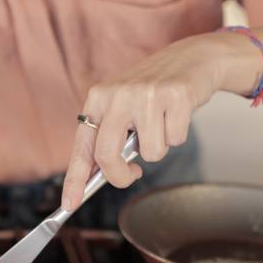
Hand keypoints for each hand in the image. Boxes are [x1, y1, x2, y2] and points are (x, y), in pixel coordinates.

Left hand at [62, 34, 246, 209]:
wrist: (192, 58)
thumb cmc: (152, 92)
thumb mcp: (121, 108)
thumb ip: (108, 138)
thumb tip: (97, 177)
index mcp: (97, 100)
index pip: (81, 148)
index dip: (74, 179)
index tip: (70, 204)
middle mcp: (117, 95)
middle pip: (107, 155)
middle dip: (120, 176)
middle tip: (133, 174)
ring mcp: (146, 94)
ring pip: (149, 153)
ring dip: (159, 147)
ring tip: (161, 124)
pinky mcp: (175, 95)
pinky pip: (174, 140)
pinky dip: (177, 135)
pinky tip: (176, 115)